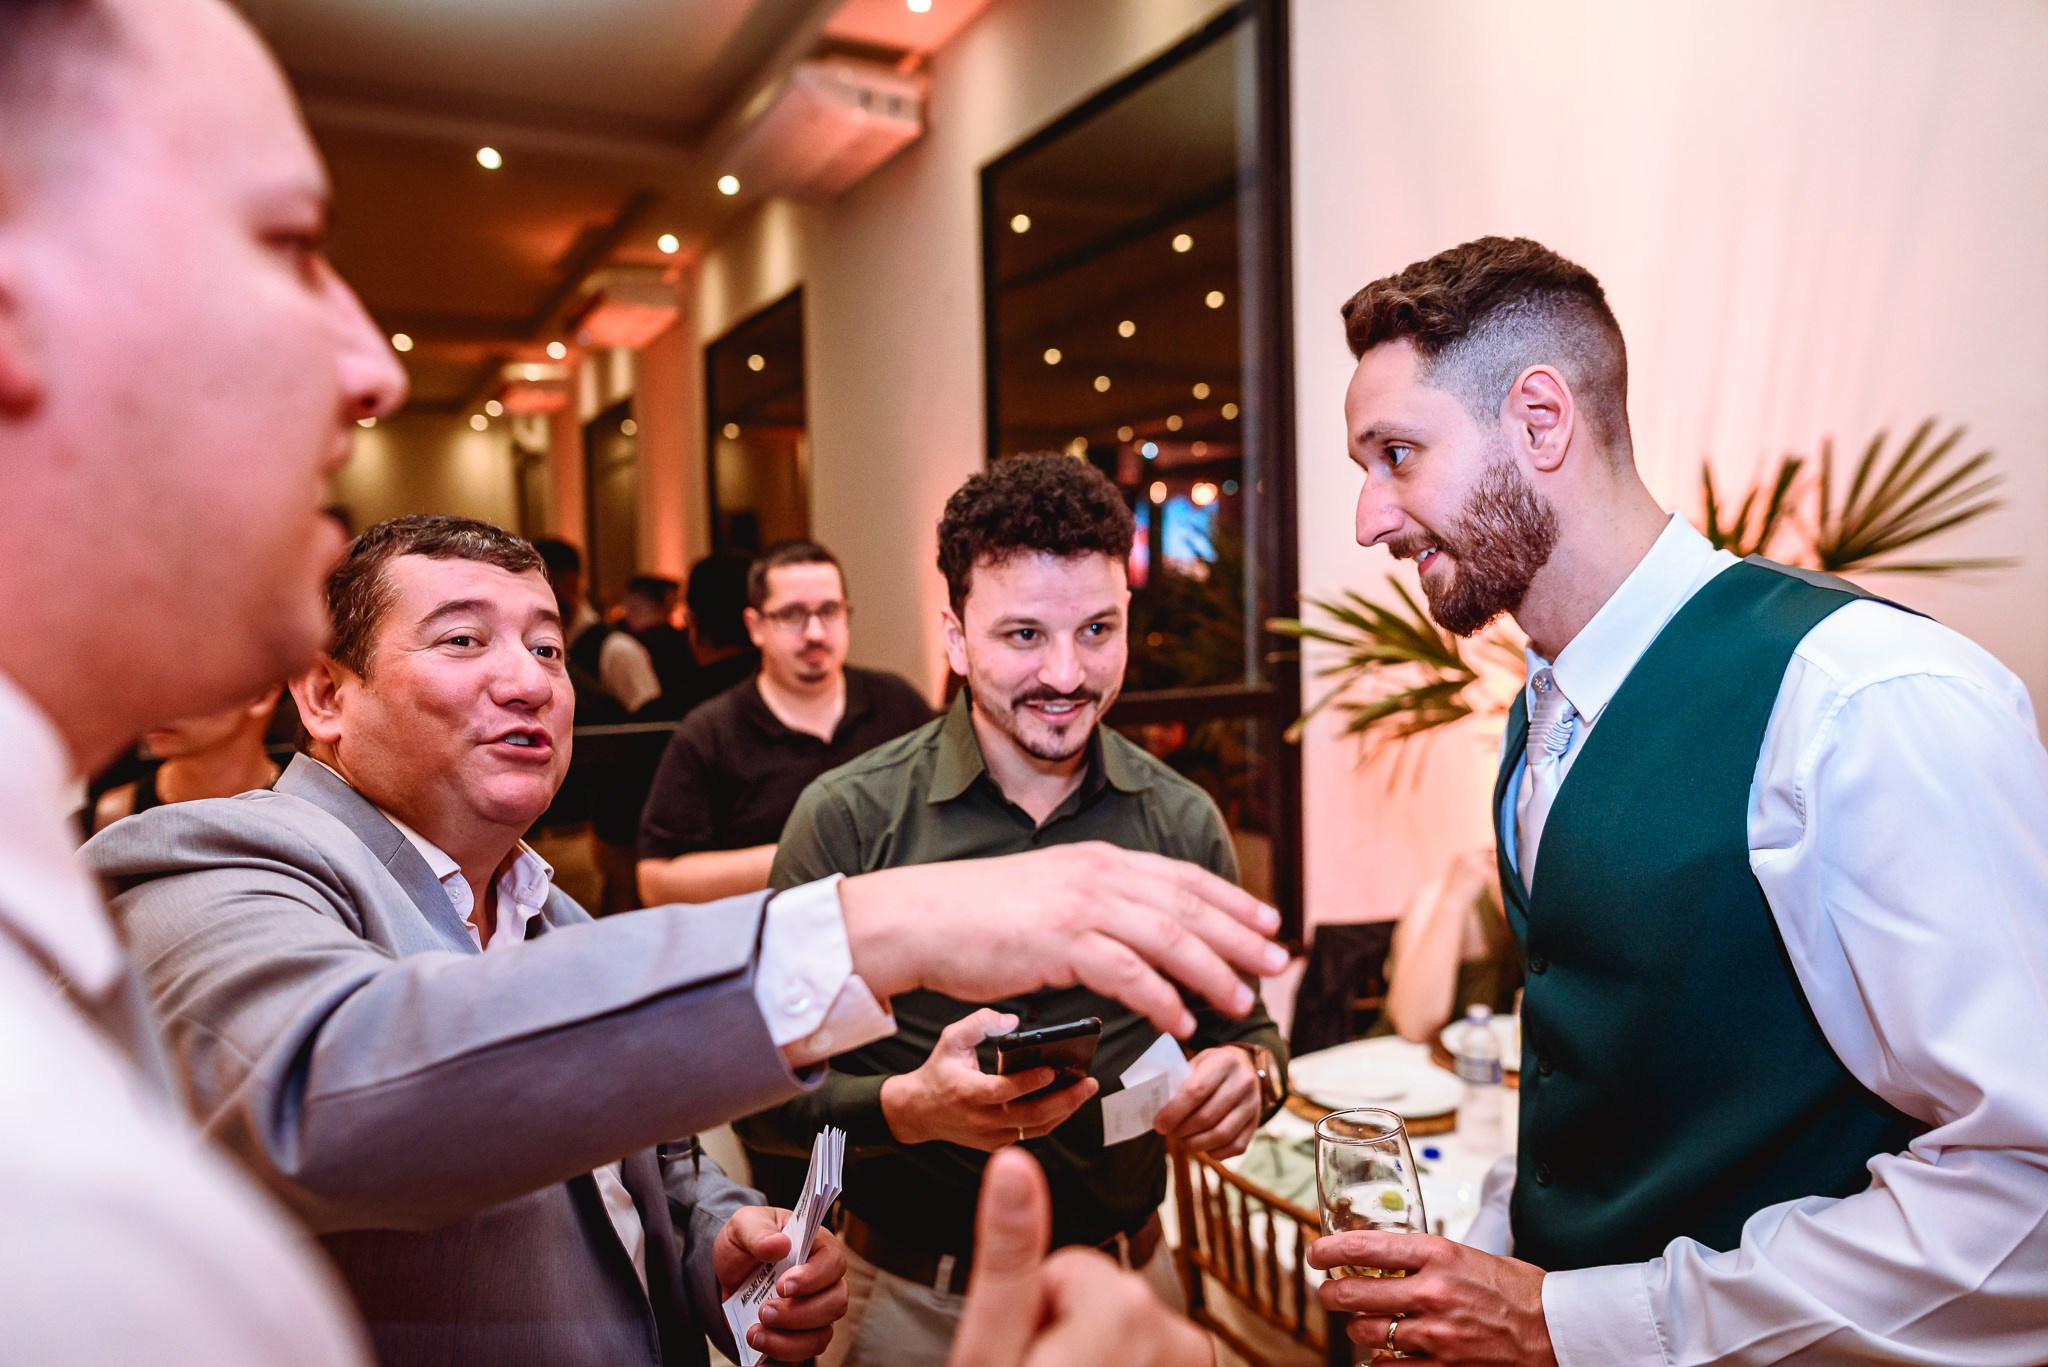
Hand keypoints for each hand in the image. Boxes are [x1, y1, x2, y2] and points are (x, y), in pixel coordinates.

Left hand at [712, 1207, 849, 1362]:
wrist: (730, 1270)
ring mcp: (814, 1315)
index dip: (812, 1278)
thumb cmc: (747, 1241)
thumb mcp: (744, 1225)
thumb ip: (759, 1232)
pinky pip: (800, 1359)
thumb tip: (780, 1244)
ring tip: (754, 1334)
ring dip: (787, 1343)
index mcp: (818, 1249)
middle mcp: (825, 1284)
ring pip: (820, 1338)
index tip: (782, 1286)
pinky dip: (780, 1362)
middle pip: (834, 1305)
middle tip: (764, 1311)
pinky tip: (759, 1358)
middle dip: (798, 1314)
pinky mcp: (797, 1339)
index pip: (833, 1264)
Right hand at [840, 842, 1285, 1038]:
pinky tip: (1182, 1021)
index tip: (1270, 921)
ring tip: (1242, 999)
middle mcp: (1099, 876)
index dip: (1233, 899)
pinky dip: (1161, 998)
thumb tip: (1135, 937)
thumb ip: (1096, 907)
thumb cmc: (980, 915)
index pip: (1182, 877)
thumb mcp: (1051, 893)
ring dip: (1212, 971)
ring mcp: (1081, 907)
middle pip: (1188, 906)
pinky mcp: (1060, 943)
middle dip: (1241, 935)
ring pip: (1168, 939)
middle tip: (1278, 962)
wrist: (923, 917)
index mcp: (1100, 861)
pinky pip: (1127, 973)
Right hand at [880, 1009, 1098, 1148]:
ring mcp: (990, 1136)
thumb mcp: (950, 1040)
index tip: (1052, 1069)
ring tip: (1084, 1089)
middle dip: (1065, 1100)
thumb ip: (979, 1023)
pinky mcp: (997, 1143)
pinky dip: (1051, 1118)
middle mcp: (980, 1119)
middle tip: (1088, 1083)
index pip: (1003, 1091)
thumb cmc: (939, 1072)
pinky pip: (1030, 1133)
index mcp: (967, 1092)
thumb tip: (1012, 1021)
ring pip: (1035, 1129)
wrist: (918, 1112)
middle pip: (1029, 1116)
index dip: (1029, 1083)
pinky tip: (1067, 1100)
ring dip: (1064, 1110)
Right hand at [948, 1147, 1214, 1366]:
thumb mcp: (992, 1349)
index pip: (1069, 1267)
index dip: (1035, 1312)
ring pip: (1128, 1332)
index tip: (1026, 1360)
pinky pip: (1152, 1362)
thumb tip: (1013, 1164)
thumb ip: (1009, 1256)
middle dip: (1069, 1339)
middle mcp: (1180, 1337)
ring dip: (1097, 1363)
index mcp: (1126, 1309)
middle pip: (1105, 1297)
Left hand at [1152, 1046, 1258, 1157]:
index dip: (1174, 1111)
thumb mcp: (1197, 1062)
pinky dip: (1215, 1152)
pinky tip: (1202, 1145)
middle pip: (1207, 1116)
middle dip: (1182, 1130)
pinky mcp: (1256, 1123)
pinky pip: (1235, 1147)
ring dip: (1196, 1144)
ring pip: (1221, 1135)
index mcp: (1224, 1062)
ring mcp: (1253, 1104)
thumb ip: (1179, 1080)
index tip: (1159, 1124)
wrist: (1244, 1066)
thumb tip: (1157, 1108)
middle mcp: (1243, 1082)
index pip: (1196, 1091)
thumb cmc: (1211, 1067)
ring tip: (1182, 1140)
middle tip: (1169, 1132)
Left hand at [1309, 1229, 1553, 1365]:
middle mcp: (1433, 1292)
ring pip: (1367, 1332)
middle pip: (1355, 1294)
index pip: (1366, 1247)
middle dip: (1332, 1294)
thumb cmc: (1516, 1289)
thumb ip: (1426, 1259)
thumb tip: (1385, 1260)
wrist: (1557, 1329)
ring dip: (1357, 1328)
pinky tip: (1380, 1355)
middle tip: (1329, 1292)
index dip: (1330, 1250)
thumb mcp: (1469, 1256)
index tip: (1315, 1254)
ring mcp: (1437, 1335)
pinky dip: (1379, 1362)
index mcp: (1439, 1254)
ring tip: (1360, 1323)